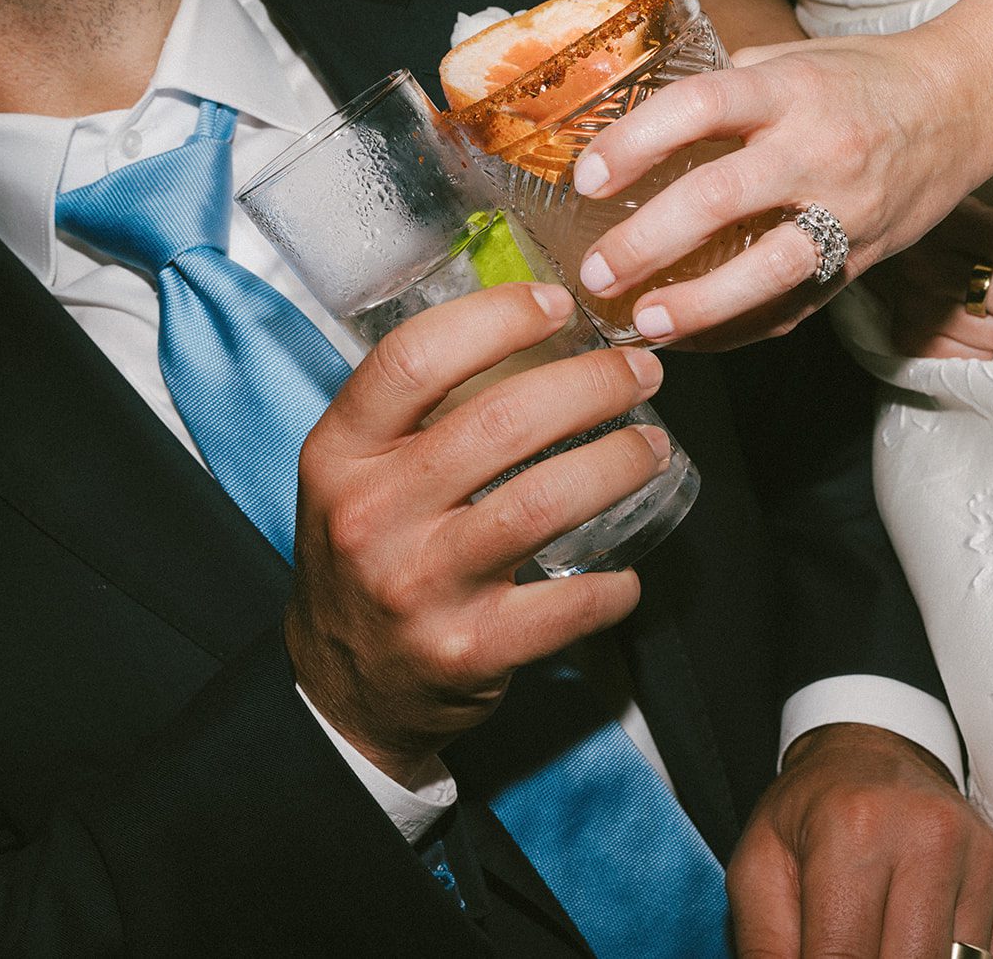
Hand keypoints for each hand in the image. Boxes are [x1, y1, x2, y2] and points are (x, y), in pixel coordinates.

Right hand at [284, 283, 671, 782]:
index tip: (559, 304)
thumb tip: (533, 332)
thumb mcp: (358, 475)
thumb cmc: (370, 556)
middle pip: (501, 421)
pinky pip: (567, 606)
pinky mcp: (466, 649)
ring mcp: (419, 585)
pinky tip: (627, 576)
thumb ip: (418, 411)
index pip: (415, 358)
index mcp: (341, 453)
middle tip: (639, 374)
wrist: (342, 688)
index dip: (498, 318)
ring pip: (544, 502)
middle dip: (593, 384)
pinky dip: (615, 587)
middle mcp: (372, 514)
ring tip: (651, 447)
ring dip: (618, 464)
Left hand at [569, 27, 992, 347]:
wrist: (962, 108)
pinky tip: (695, 339)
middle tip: (598, 270)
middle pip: (721, 199)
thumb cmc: (865, 79)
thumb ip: (725, 91)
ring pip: (769, 269)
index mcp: (792, 90)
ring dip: (701, 303)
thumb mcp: (794, 60)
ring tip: (647, 322)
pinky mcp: (862, 259)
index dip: (637, 142)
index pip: (701, 107)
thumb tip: (642, 127)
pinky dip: (741, 328)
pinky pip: (797, 305)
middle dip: (648, 241)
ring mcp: (846, 211)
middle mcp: (819, 150)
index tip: (588, 177)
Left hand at [729, 723, 992, 958]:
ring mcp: (979, 860)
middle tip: (849, 948)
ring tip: (877, 938)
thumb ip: (764, 942)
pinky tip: (915, 937)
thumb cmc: (813, 812)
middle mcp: (929, 837)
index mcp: (856, 828)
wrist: (873, 754)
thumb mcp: (760, 866)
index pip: (844, 955)